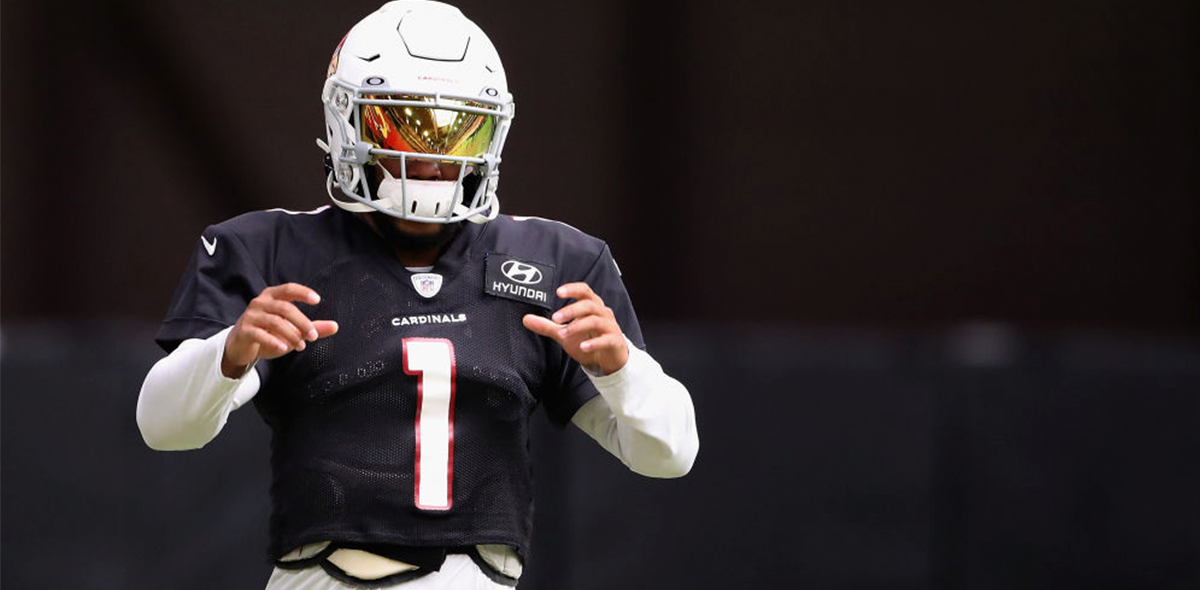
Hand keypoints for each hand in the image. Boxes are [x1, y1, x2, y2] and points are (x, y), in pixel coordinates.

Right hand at [222, 283, 338, 377]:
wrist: (241, 345)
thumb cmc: (269, 333)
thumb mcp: (292, 329)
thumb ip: (313, 327)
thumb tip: (335, 326)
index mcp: (272, 296)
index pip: (289, 289)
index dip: (303, 293)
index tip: (317, 300)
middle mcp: (260, 303)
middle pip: (285, 308)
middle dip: (302, 322)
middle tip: (313, 336)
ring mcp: (251, 316)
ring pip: (275, 322)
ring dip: (292, 334)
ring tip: (301, 346)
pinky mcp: (244, 331)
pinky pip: (260, 334)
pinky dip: (274, 341)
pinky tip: (285, 348)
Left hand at [522, 282, 628, 375]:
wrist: (609, 358)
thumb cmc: (588, 339)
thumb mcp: (564, 333)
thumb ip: (547, 326)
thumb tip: (525, 319)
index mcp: (592, 306)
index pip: (585, 291)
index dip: (573, 289)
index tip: (558, 291)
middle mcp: (603, 313)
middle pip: (589, 305)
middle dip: (571, 310)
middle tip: (555, 318)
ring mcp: (610, 327)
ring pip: (596, 321)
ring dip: (578, 326)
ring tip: (563, 334)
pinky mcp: (615, 342)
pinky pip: (606, 340)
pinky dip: (594, 343)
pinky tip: (583, 347)